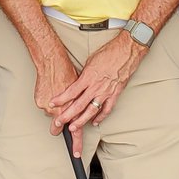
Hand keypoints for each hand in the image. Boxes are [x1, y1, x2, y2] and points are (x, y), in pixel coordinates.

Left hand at [50, 33, 144, 151]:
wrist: (127, 51)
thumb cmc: (109, 53)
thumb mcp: (90, 61)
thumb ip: (84, 75)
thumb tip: (77, 83)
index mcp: (88, 77)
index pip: (71, 92)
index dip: (60, 99)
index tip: (52, 104)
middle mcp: (96, 86)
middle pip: (78, 105)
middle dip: (67, 115)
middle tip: (58, 122)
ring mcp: (106, 92)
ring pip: (91, 110)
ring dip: (81, 120)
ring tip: (73, 127)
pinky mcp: (115, 94)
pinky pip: (107, 109)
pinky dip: (100, 117)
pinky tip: (94, 122)